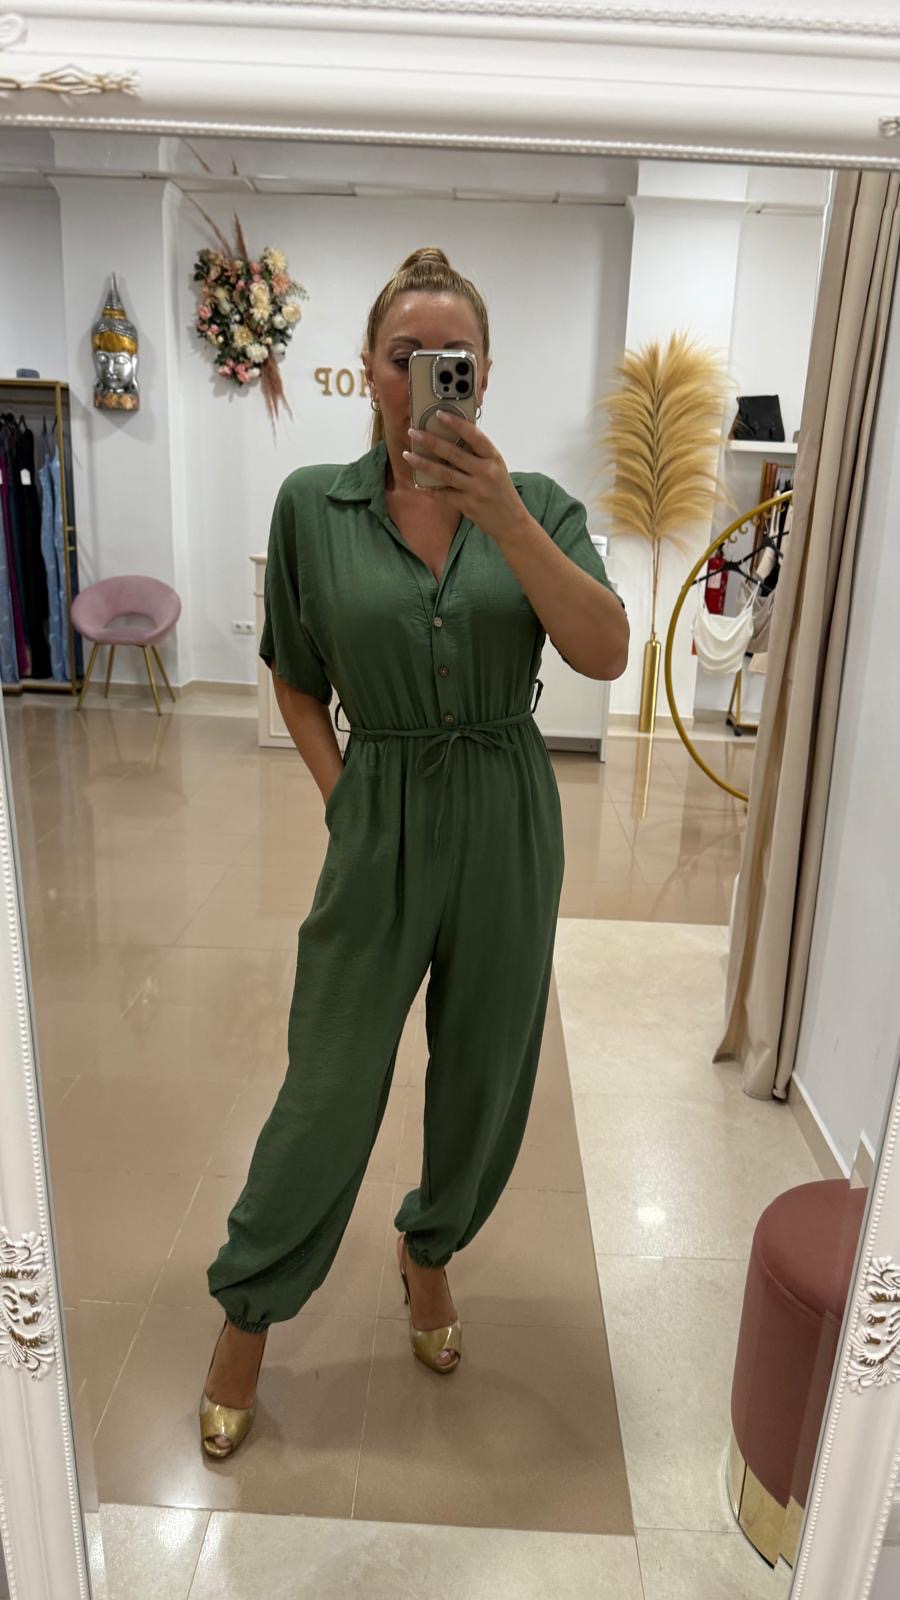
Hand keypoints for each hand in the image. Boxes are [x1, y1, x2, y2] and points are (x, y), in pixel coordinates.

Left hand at [402, 412, 527, 546]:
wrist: (511, 521)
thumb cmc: (501, 490)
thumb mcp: (496, 467)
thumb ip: (478, 454)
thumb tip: (452, 438)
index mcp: (493, 458)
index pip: (474, 436)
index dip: (456, 423)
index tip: (439, 414)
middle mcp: (485, 472)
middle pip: (453, 453)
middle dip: (430, 441)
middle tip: (413, 432)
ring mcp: (476, 489)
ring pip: (445, 473)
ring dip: (424, 463)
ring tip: (408, 455)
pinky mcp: (468, 505)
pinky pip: (444, 494)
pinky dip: (430, 488)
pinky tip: (418, 482)